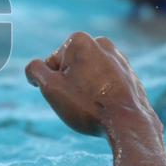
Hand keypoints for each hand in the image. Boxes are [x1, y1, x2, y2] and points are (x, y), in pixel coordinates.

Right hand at [24, 32, 151, 136]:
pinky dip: (102, 94)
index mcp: (80, 40)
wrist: (129, 124)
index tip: (66, 94)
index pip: (50, 64)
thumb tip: (35, 68)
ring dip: (86, 89)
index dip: (52, 83)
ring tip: (94, 106)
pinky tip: (106, 108)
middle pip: (71, 67)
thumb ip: (35, 70)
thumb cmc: (88, 105)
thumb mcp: (50, 88)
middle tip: (79, 102)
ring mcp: (119, 59)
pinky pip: (106, 84)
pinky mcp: (130, 75)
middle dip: (70, 83)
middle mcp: (102, 43)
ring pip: (88, 76)